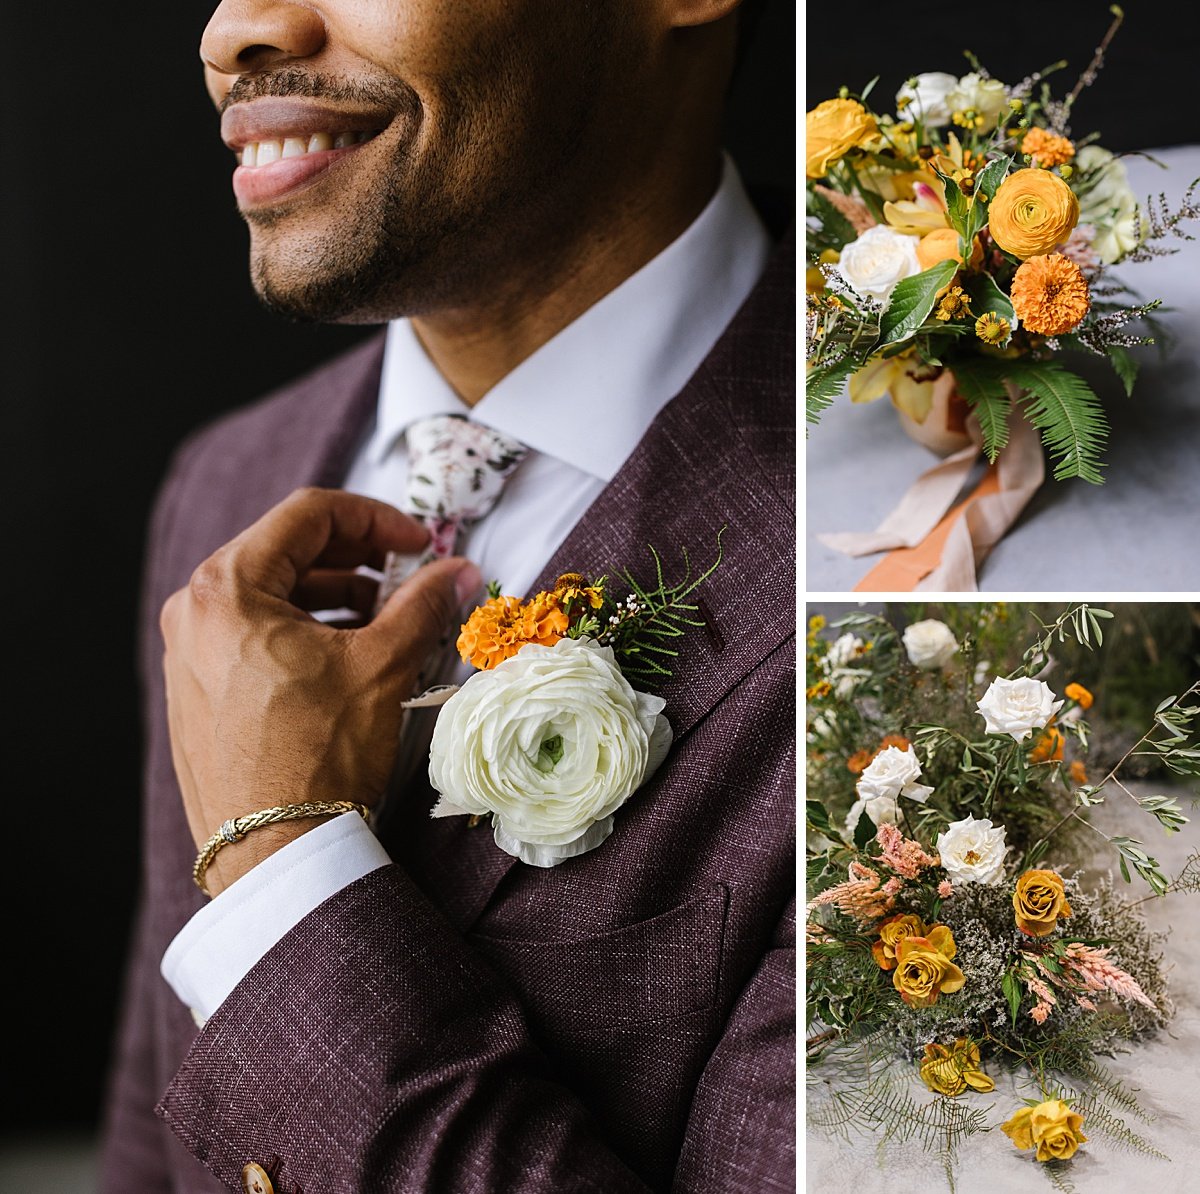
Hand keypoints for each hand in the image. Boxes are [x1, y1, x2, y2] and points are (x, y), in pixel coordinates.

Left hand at [160, 487, 481, 895]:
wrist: (273, 855)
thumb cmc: (318, 755)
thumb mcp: (382, 666)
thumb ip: (425, 604)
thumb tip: (461, 571)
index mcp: (226, 587)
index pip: (309, 515)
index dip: (377, 518)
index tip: (419, 543)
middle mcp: (194, 612)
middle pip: (286, 551)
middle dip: (357, 557)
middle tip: (408, 574)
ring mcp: (189, 655)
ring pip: (272, 596)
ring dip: (335, 596)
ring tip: (386, 619)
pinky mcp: (197, 692)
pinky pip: (254, 635)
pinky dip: (305, 630)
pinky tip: (347, 655)